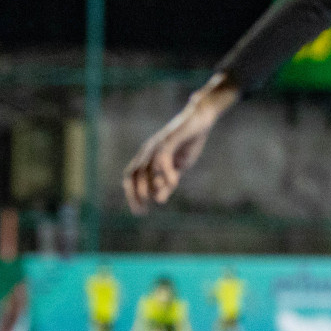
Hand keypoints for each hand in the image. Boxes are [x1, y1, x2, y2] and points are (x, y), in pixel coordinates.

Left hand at [122, 74, 238, 214]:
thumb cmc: (188, 143)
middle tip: (142, 211)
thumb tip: (158, 200)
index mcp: (146, 157)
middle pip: (133, 174)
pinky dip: (166, 173)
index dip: (131, 194)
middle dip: (135, 194)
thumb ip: (167, 182)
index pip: (130, 177)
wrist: (200, 119)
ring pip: (145, 168)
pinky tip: (174, 183)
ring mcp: (156, 145)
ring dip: (148, 186)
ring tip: (157, 201)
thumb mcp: (177, 167)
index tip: (139, 211)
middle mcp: (147, 151)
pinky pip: (162, 158)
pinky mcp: (169, 140)